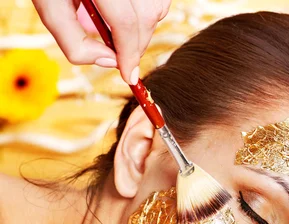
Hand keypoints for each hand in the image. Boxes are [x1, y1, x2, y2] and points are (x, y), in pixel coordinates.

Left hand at [31, 0, 170, 83]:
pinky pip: (160, 0)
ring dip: (145, 30)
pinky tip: (131, 18)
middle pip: (145, 18)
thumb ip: (73, 41)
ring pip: (157, 9)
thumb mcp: (51, 8)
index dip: (129, 54)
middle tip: (125, 59)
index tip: (128, 74)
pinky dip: (151, 15)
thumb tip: (109, 62)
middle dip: (138, 46)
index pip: (124, 22)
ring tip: (122, 33)